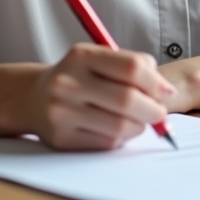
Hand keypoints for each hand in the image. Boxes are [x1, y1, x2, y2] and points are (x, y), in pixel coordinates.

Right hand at [28, 43, 176, 150]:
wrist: (34, 98)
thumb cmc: (79, 77)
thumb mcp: (99, 59)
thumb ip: (132, 66)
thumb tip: (166, 91)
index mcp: (82, 56)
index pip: (131, 67)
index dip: (155, 82)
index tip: (165, 91)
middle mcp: (68, 82)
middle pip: (127, 100)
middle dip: (153, 109)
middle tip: (158, 113)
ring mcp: (62, 112)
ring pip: (120, 126)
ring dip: (138, 126)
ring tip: (136, 120)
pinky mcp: (61, 138)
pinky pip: (106, 143)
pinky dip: (121, 139)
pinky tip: (116, 130)